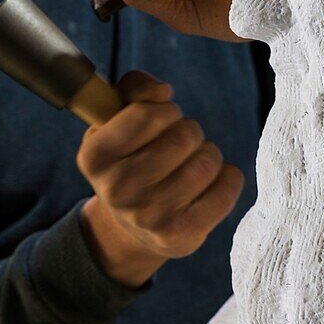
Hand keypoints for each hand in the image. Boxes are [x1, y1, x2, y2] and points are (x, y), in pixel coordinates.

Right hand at [77, 71, 244, 287]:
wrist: (132, 227)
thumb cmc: (129, 159)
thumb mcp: (116, 121)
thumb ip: (134, 89)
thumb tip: (162, 91)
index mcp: (94, 157)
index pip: (147, 113)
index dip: (163, 110)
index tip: (159, 121)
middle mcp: (117, 190)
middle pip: (184, 135)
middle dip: (188, 131)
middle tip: (178, 145)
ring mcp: (150, 216)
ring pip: (208, 160)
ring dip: (207, 153)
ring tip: (192, 163)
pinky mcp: (181, 235)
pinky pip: (227, 186)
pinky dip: (228, 177)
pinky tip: (212, 182)